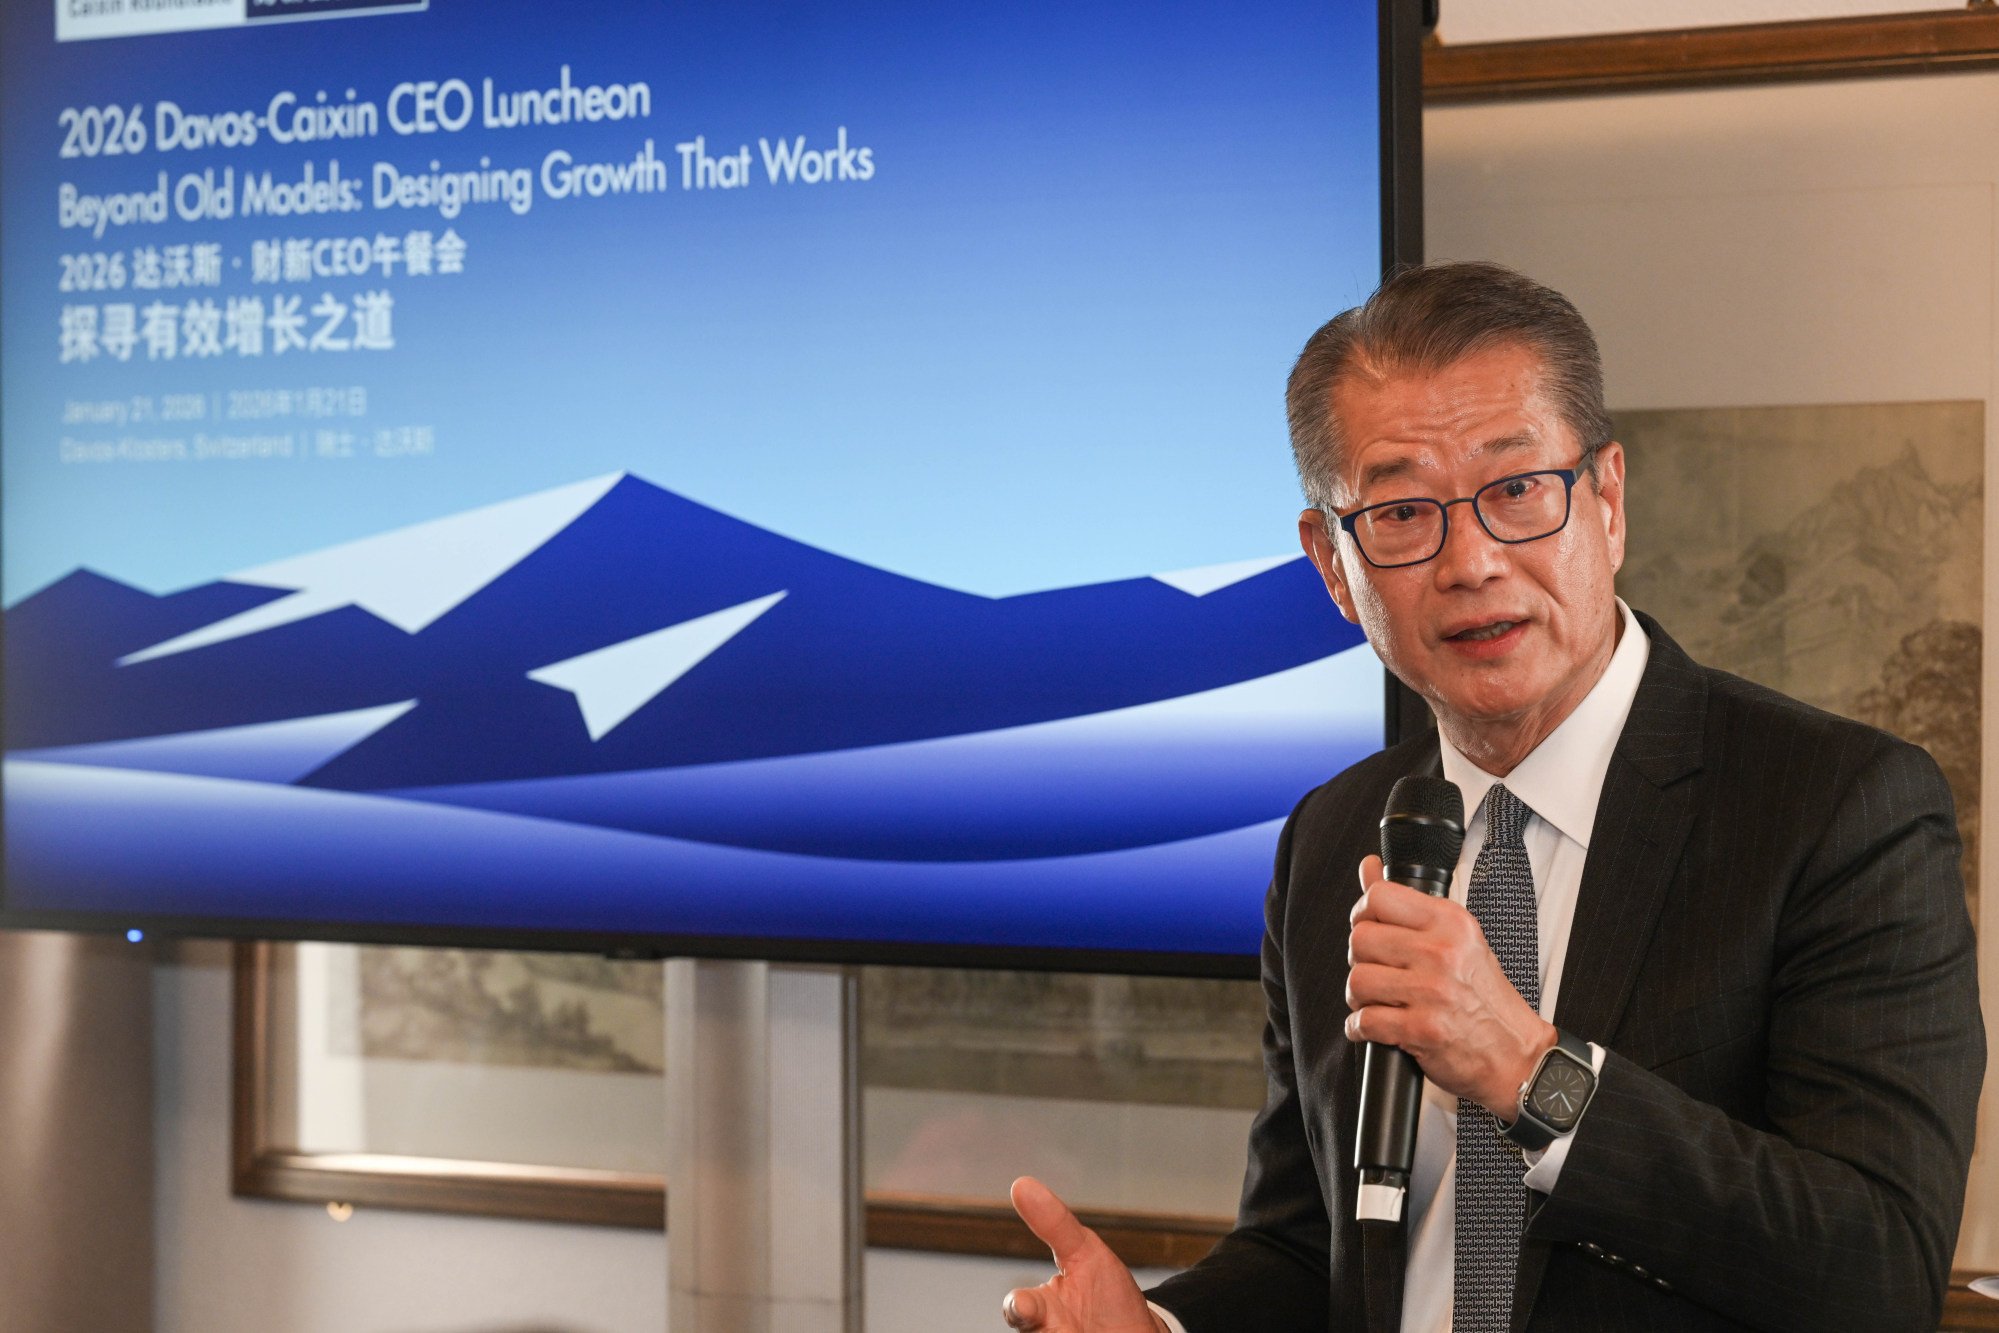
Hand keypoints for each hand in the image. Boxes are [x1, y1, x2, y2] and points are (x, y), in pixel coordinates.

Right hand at [1001, 1177, 1168, 1331]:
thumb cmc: (1108, 1295)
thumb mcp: (1085, 1252)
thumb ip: (1054, 1223)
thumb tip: (1021, 1184)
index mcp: (1041, 1308)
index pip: (1020, 1308)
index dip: (1019, 1307)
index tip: (1022, 1304)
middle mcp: (1044, 1331)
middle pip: (1027, 1328)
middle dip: (1029, 1320)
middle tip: (1032, 1314)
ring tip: (1078, 1330)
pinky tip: (1090, 1331)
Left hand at [1345, 854, 1555, 1116]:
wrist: (1515, 1053)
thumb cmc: (1484, 996)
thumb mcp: (1455, 938)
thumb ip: (1407, 903)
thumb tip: (1368, 867)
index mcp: (1450, 922)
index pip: (1379, 897)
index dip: (1364, 915)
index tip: (1371, 930)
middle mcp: (1441, 952)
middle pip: (1360, 939)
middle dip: (1360, 959)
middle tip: (1379, 972)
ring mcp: (1432, 991)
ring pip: (1357, 980)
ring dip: (1359, 997)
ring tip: (1379, 1001)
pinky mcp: (1422, 1030)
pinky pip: (1365, 1021)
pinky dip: (1360, 1028)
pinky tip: (1374, 1027)